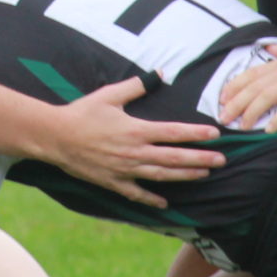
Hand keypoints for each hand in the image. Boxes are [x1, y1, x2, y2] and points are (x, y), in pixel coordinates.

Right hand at [40, 76, 223, 207]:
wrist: (55, 137)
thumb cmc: (82, 113)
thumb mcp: (109, 94)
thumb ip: (135, 86)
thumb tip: (157, 73)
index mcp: (136, 130)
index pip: (174, 133)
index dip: (196, 134)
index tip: (214, 135)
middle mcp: (135, 152)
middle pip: (174, 158)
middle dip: (200, 159)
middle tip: (221, 160)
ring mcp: (125, 170)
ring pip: (162, 176)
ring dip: (185, 176)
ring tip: (204, 174)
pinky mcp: (113, 182)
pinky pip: (137, 193)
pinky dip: (152, 199)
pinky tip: (165, 202)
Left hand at [218, 41, 276, 132]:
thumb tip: (268, 48)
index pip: (250, 75)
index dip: (234, 87)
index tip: (221, 99)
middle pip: (253, 88)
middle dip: (236, 103)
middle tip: (223, 118)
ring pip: (266, 97)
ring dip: (251, 112)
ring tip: (242, 126)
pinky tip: (269, 129)